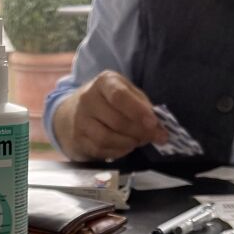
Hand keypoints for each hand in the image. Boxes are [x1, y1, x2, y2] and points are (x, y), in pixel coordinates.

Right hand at [53, 71, 168, 162]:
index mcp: (104, 82)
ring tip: (138, 141)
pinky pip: (100, 150)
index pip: (119, 96)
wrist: (73, 112)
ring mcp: (80, 120)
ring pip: (107, 138)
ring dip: (128, 143)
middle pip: (116, 121)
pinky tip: (125, 147)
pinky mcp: (78, 139)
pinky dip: (118, 151)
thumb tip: (159, 130)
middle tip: (152, 136)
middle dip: (139, 132)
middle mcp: (88, 99)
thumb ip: (143, 107)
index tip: (153, 124)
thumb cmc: (108, 101)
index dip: (138, 111)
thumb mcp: (126, 93)